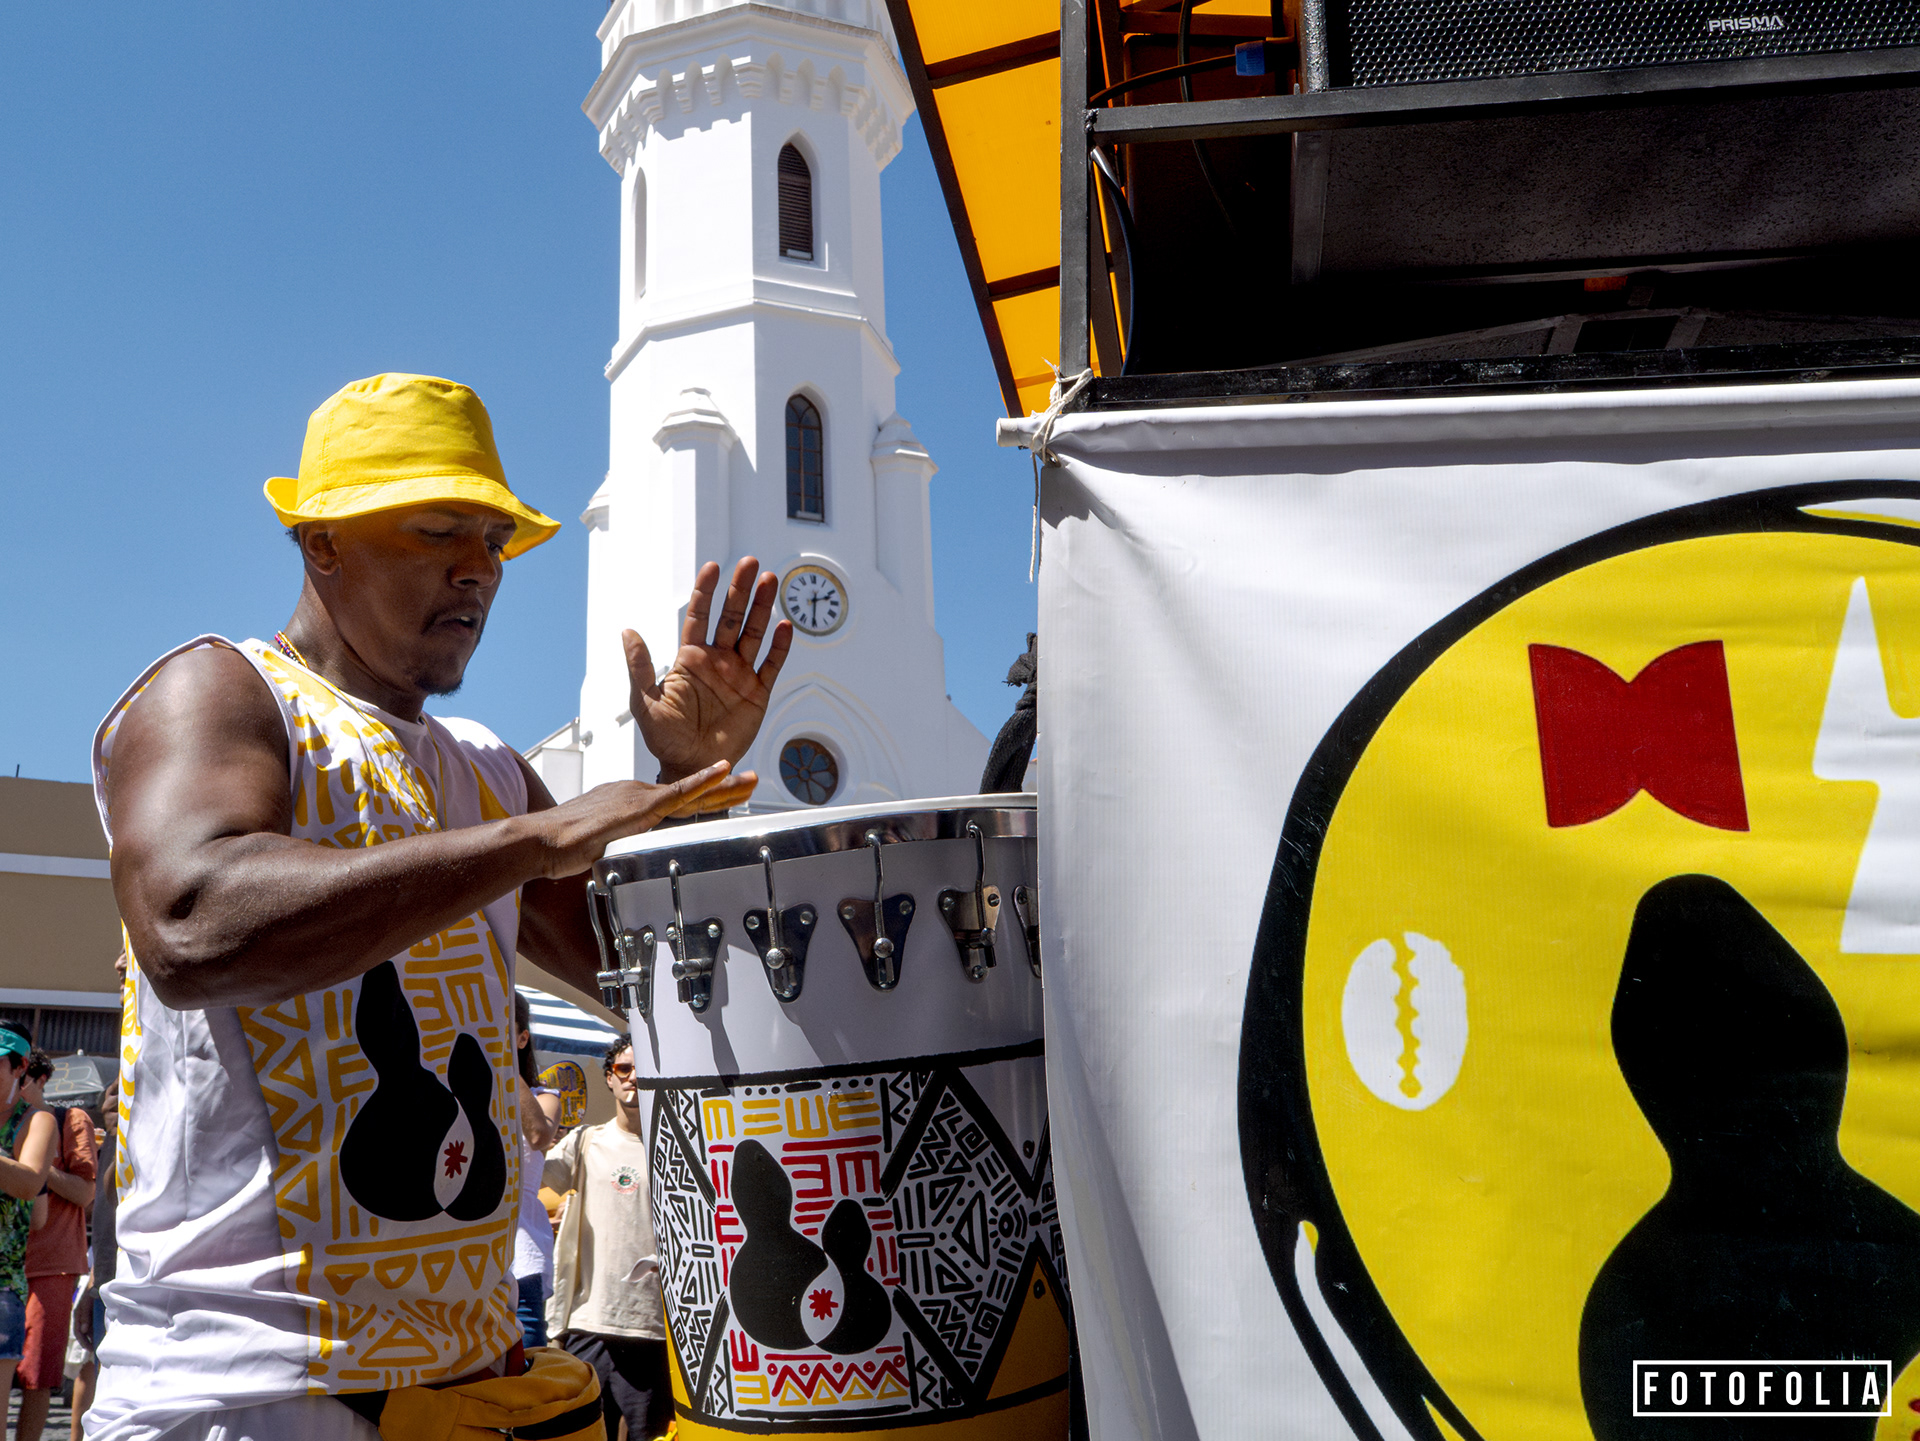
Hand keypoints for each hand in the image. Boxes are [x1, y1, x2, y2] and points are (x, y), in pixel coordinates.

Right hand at [527, 763, 736, 879]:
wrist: (540, 842)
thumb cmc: (561, 850)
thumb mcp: (600, 847)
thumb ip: (620, 849)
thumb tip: (626, 866)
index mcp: (628, 802)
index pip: (673, 800)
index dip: (700, 797)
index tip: (722, 796)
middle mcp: (636, 794)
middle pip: (688, 793)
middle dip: (721, 789)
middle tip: (748, 782)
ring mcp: (638, 798)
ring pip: (690, 791)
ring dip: (723, 787)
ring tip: (749, 780)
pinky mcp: (638, 806)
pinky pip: (678, 792)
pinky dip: (703, 781)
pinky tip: (722, 772)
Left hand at [627, 558, 792, 783]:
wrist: (692, 768)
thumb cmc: (665, 740)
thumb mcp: (645, 703)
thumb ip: (640, 667)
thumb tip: (627, 632)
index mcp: (690, 659)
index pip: (700, 616)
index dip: (706, 591)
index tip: (713, 567)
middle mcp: (717, 662)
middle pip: (732, 617)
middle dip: (741, 590)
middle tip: (751, 564)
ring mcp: (739, 676)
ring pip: (754, 634)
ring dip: (763, 608)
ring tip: (771, 582)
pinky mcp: (757, 694)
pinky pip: (771, 665)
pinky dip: (780, 646)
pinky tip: (785, 626)